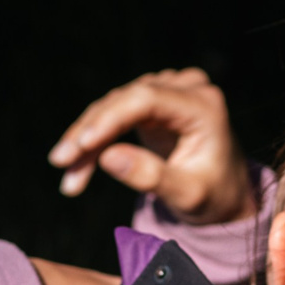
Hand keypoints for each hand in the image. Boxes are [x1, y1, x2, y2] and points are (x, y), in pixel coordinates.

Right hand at [47, 69, 257, 224]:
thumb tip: (107, 157)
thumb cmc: (213, 197)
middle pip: (123, 101)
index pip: (146, 99)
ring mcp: (167, 91)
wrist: (224, 195)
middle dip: (89, 133)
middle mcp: (185, 88)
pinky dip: (93, 142)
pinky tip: (76, 167)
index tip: (81, 145)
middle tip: (60, 162)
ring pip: (111, 108)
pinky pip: (112, 116)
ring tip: (68, 179)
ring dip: (85, 141)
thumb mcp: (188, 194)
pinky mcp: (150, 102)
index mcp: (203, 105)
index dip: (109, 118)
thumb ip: (152, 176)